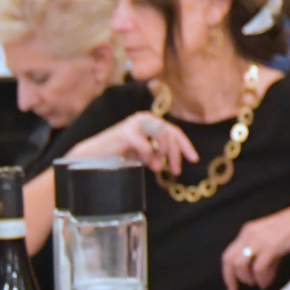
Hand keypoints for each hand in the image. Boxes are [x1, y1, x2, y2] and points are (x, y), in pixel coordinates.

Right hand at [68, 111, 195, 177]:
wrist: (94, 156)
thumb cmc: (120, 154)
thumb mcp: (144, 154)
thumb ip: (158, 153)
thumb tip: (171, 162)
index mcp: (151, 122)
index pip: (174, 131)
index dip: (185, 146)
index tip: (194, 159)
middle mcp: (145, 118)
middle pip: (171, 134)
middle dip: (176, 154)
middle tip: (176, 171)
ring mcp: (135, 123)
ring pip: (162, 136)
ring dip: (162, 154)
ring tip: (156, 167)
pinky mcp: (126, 132)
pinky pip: (146, 146)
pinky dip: (147, 157)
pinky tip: (142, 163)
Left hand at [221, 198, 289, 289]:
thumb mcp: (273, 239)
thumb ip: (264, 255)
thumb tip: (261, 276)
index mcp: (248, 231)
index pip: (228, 254)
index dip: (227, 272)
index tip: (232, 286)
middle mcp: (249, 234)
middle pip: (230, 260)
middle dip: (232, 278)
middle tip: (238, 289)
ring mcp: (259, 239)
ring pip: (240, 265)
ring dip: (247, 278)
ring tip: (258, 283)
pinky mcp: (271, 246)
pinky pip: (258, 268)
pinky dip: (261, 279)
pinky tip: (267, 283)